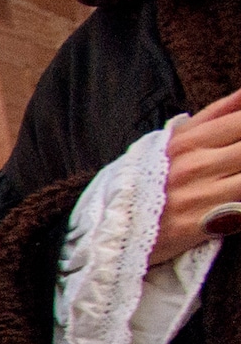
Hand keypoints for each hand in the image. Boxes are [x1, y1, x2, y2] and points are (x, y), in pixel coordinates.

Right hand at [153, 90, 240, 264]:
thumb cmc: (151, 180)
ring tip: (233, 176)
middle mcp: (193, 166)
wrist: (115, 229)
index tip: (239, 140)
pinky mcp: (201, 226)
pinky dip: (240, 205)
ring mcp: (198, 197)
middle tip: (234, 163)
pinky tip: (234, 203)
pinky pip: (240, 210)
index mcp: (188, 142)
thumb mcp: (176, 140)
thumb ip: (217, 114)